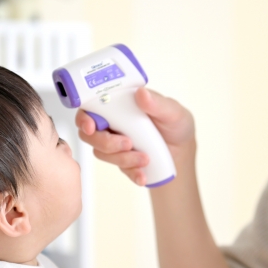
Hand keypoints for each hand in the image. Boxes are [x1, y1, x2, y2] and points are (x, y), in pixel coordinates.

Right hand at [75, 87, 195, 184]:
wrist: (182, 150)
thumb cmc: (175, 124)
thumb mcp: (172, 111)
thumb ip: (157, 103)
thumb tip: (141, 93)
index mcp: (120, 104)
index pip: (91, 106)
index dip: (84, 117)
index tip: (90, 125)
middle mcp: (112, 122)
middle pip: (89, 133)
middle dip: (105, 142)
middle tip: (128, 143)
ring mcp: (115, 143)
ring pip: (102, 153)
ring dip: (122, 158)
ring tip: (145, 157)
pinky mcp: (121, 161)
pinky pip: (118, 169)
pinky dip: (131, 173)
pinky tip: (143, 174)